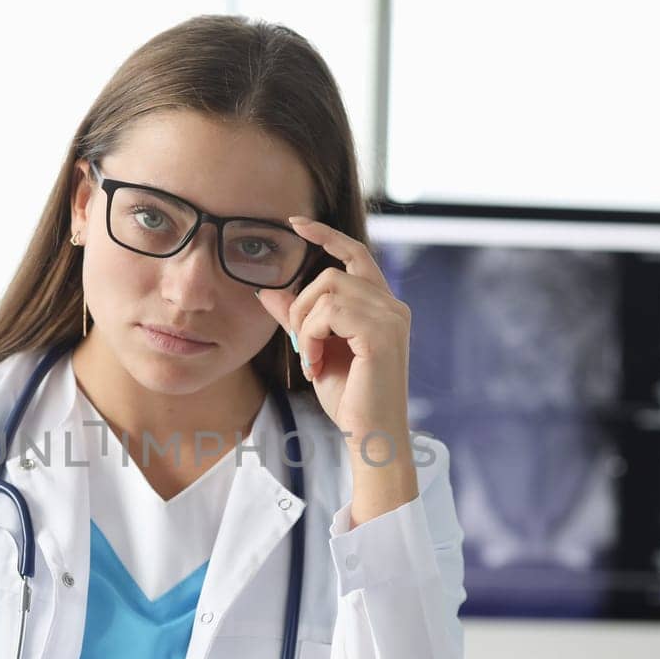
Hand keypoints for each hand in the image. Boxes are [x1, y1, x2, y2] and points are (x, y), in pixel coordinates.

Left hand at [256, 217, 412, 445]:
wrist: (370, 435)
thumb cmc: (349, 397)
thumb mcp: (314, 349)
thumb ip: (296, 317)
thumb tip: (266, 290)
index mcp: (383, 305)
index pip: (355, 254)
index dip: (326, 235)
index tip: (294, 223)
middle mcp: (393, 306)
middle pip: (331, 274)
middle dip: (302, 307)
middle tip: (300, 346)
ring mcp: (391, 317)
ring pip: (328, 291)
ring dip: (306, 325)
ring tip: (310, 358)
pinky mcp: (381, 333)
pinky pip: (329, 313)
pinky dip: (311, 337)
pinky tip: (315, 365)